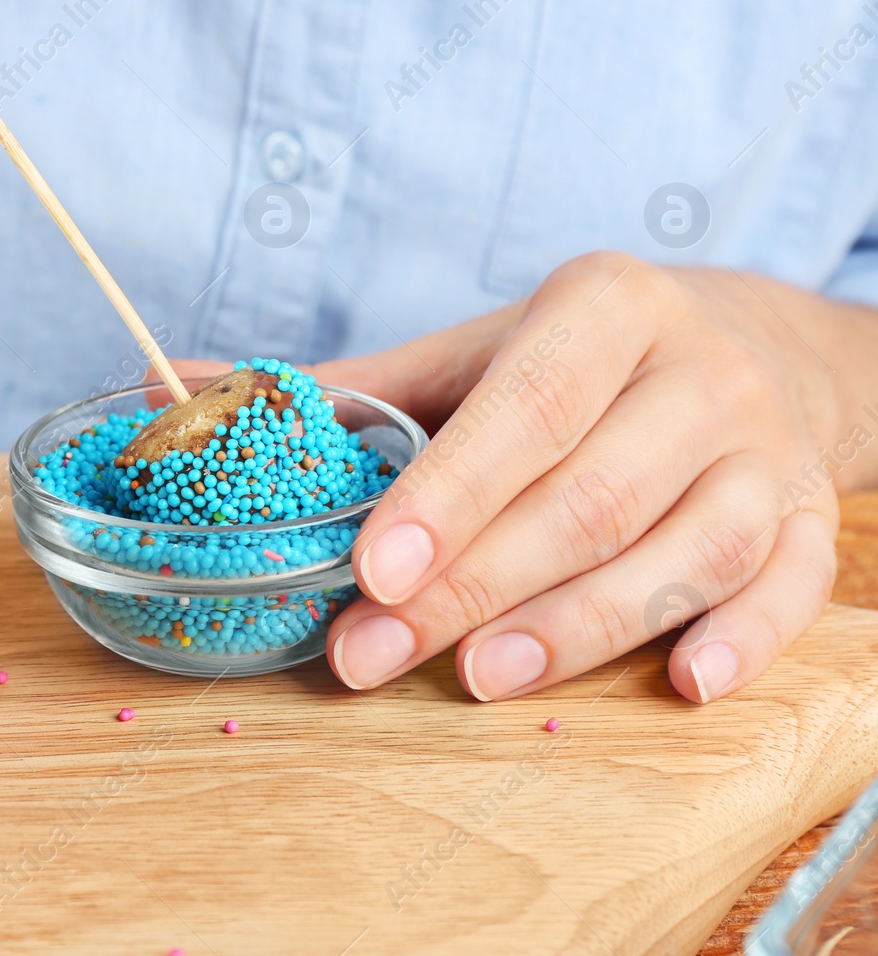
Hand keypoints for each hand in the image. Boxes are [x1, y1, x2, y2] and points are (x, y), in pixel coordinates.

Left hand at [310, 251, 876, 703]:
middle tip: (372, 654)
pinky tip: (682, 687)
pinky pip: (791, 588)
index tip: (371, 572)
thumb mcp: (477, 353)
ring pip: (683, 551)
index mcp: (605, 308)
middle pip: (586, 499)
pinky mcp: (812, 518)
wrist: (750, 343)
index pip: (522, 409)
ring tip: (481, 680)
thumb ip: (354, 390)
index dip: (447, 495)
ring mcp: (766, 451)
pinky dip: (740, 640)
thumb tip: (182, 388)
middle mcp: (698, 372)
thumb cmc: (578, 362)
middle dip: (472, 588)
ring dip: (578, 628)